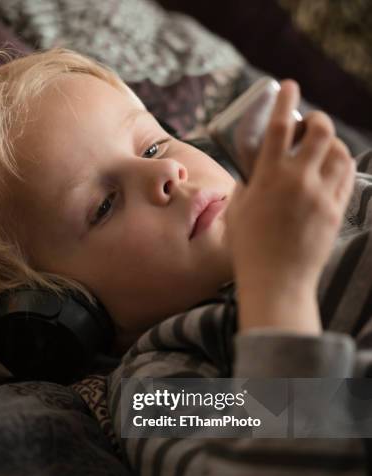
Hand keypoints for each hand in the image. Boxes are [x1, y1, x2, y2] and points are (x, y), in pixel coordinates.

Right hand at [224, 80, 355, 331]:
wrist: (277, 281)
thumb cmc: (249, 249)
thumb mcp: (237, 211)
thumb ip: (246, 185)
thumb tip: (253, 172)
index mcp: (269, 178)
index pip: (281, 127)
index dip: (287, 100)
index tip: (290, 86)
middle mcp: (298, 181)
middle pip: (321, 132)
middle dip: (318, 119)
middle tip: (310, 122)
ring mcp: (321, 196)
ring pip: (340, 152)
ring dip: (333, 141)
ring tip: (324, 145)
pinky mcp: (336, 211)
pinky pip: (346, 177)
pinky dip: (341, 164)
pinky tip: (333, 166)